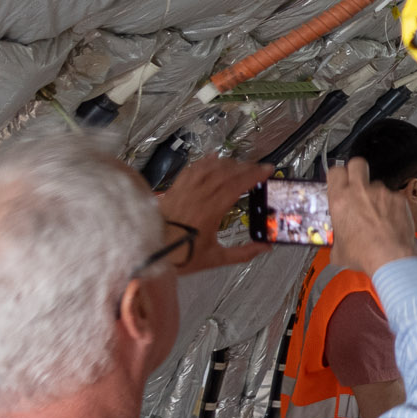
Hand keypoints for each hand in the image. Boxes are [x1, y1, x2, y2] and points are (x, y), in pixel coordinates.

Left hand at [155, 157, 269, 273]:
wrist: (149, 253)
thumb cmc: (181, 257)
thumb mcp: (215, 259)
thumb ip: (243, 253)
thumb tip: (266, 247)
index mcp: (209, 212)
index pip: (235, 185)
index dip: (253, 175)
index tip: (267, 170)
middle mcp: (197, 196)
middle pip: (225, 173)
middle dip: (245, 167)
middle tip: (259, 168)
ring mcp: (184, 190)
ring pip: (209, 168)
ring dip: (228, 163)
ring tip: (240, 165)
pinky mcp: (174, 189)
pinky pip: (191, 169)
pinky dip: (204, 162)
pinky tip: (213, 158)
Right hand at [326, 158, 416, 275]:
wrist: (390, 257)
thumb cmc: (364, 254)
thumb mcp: (338, 250)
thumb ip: (336, 238)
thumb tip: (337, 245)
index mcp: (340, 199)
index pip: (335, 171)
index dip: (338, 175)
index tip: (339, 182)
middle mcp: (360, 191)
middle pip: (357, 164)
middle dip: (356, 170)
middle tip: (357, 184)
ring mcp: (382, 193)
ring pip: (377, 184)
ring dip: (375, 195)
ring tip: (377, 215)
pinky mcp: (399, 199)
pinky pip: (393, 197)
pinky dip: (392, 206)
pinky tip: (390, 221)